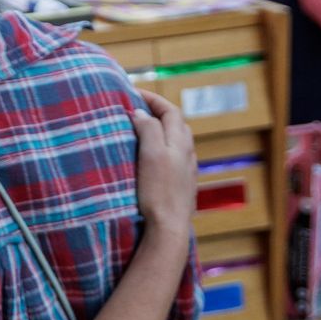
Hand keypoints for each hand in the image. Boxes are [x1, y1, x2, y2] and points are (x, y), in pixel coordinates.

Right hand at [132, 90, 195, 241]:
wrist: (170, 227)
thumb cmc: (159, 191)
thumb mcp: (151, 155)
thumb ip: (148, 130)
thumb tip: (141, 113)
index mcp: (180, 143)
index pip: (170, 111)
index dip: (153, 99)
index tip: (133, 92)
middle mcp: (187, 154)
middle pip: (176, 124)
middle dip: (157, 112)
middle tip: (136, 110)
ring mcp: (186, 171)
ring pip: (176, 142)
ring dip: (160, 131)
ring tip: (140, 132)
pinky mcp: (180, 185)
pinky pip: (173, 159)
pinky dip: (161, 150)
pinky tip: (150, 160)